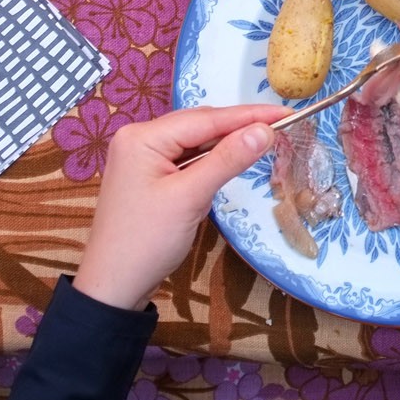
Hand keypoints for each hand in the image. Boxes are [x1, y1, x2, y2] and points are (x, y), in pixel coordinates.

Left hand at [74, 105, 284, 311]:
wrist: (114, 286)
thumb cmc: (147, 242)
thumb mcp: (190, 198)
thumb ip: (227, 160)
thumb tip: (264, 130)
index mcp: (142, 137)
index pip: (206, 118)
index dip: (249, 115)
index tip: (285, 112)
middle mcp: (139, 139)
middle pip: (200, 125)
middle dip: (239, 126)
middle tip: (282, 125)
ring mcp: (142, 158)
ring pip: (195, 142)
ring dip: (227, 143)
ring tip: (265, 138)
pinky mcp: (150, 177)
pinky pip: (187, 159)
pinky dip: (211, 160)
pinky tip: (232, 159)